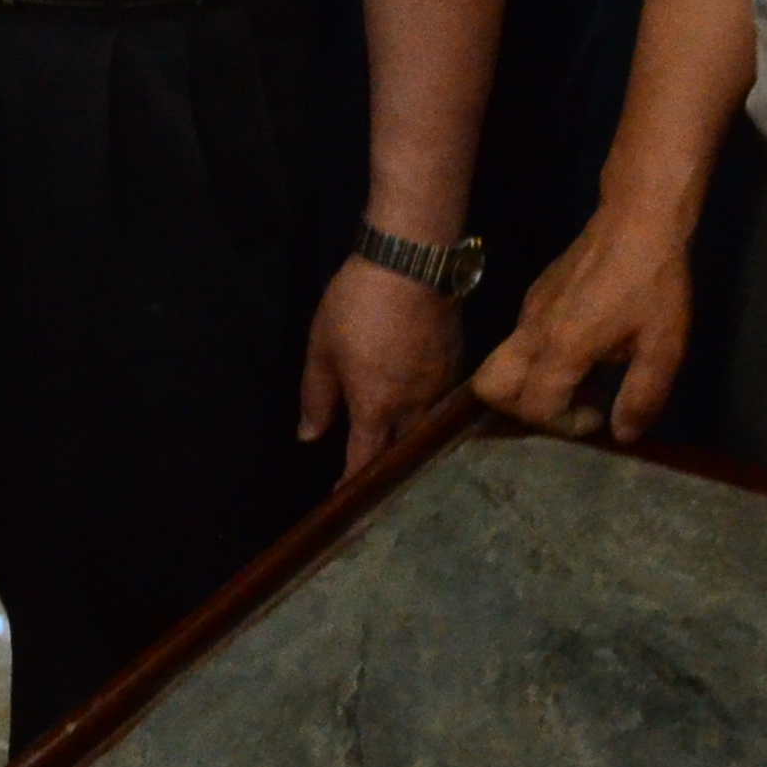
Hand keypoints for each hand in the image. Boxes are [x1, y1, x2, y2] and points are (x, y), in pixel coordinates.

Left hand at [299, 256, 461, 478]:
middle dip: (389, 470)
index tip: (346, 501)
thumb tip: (309, 438)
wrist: (412, 265)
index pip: (365, 461)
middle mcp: (413, 408)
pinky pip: (441, 402)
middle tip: (376, 479)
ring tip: (400, 449)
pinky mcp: (457, 364)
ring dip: (412, 442)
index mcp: (376, 408)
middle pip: (403, 452)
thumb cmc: (356, 307)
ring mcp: (440, 387)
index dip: (353, 484)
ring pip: (426, 428)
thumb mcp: (322, 349)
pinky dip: (428, 413)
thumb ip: (316, 398)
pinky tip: (422, 409)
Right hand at [467, 211, 696, 443]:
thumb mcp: (664, 346)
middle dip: (518, 410)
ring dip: (530, 384)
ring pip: (500, 362)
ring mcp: (529, 309)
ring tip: (580, 379)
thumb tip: (622, 434)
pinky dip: (538, 358)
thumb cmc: (654, 284)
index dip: (564, 424)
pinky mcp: (536, 294)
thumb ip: (642, 396)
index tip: (597, 414)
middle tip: (565, 404)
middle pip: (489, 387)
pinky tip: (584, 346)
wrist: (639, 219)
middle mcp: (533, 330)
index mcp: (563, 347)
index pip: (536, 406)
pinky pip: (519, 338)